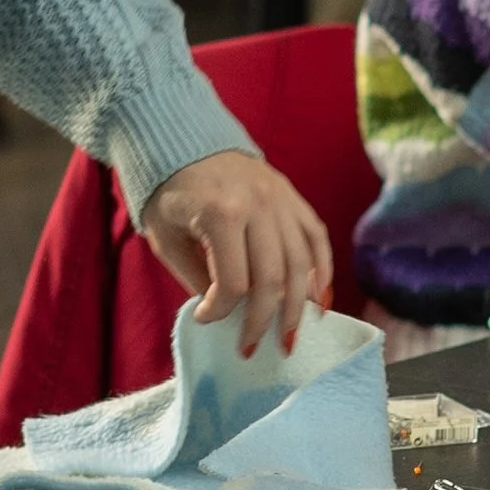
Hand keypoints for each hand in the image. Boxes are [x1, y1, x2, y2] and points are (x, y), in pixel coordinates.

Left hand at [142, 151, 332, 357]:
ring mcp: (281, 199)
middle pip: (272, 279)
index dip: (220, 311)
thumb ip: (197, 278)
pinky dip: (321, 271)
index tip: (205, 318)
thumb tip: (225, 314)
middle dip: (262, 321)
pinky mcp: (293, 197)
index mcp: (221, 214)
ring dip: (297, 307)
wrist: (184, 142)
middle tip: (252, 347)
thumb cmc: (169, 194)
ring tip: (289, 337)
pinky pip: (316, 238)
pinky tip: (318, 301)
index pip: (234, 283)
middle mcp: (258, 205)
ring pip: (301, 264)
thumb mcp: (168, 239)